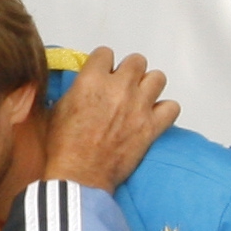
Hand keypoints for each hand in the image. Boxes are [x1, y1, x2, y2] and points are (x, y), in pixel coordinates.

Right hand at [42, 48, 177, 194]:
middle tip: (122, 87)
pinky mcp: (151, 127)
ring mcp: (138, 107)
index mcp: (92, 81)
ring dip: (149, 86)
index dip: (104, 65)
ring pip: (158, 78)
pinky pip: (172, 107)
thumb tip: (84, 84)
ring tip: (140, 99)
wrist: (79, 176)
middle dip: (129, 72)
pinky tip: (153, 117)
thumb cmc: (64, 147)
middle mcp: (119, 88)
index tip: (103, 75)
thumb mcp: (58, 110)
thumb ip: (75, 90)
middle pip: (136, 61)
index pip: (106, 53)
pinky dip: (165, 110)